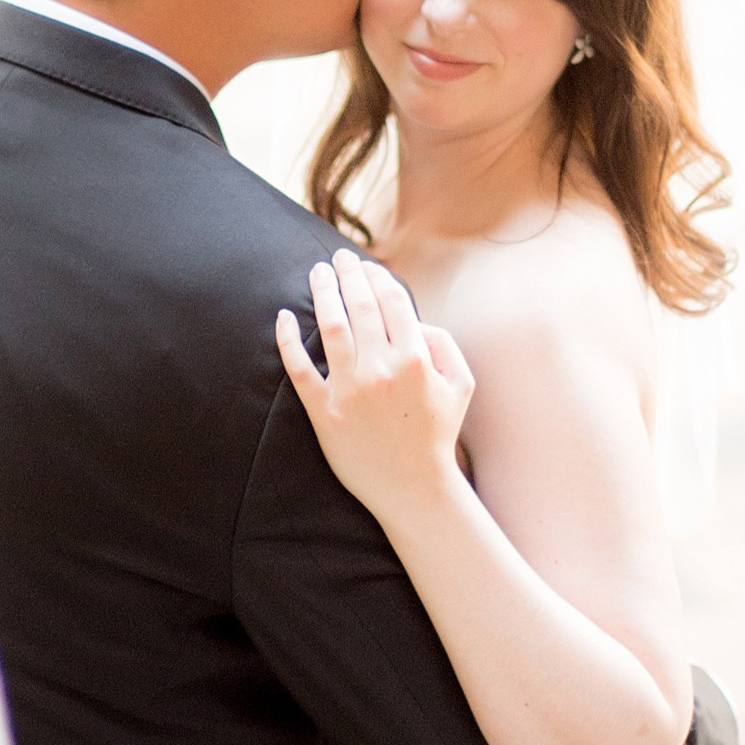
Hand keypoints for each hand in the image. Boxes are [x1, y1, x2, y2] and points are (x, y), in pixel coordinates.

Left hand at [276, 251, 474, 520]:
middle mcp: (380, 369)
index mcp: (415, 358)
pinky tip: (283, 316)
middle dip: (347, 272)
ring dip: (322, 291)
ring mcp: (349, 389)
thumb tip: (411, 319)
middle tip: (337, 257)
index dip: (377, 275)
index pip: (390, 300)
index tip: (366, 266)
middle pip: (358, 304)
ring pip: (330, 325)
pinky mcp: (323, 411)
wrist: (413, 488)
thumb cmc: (437, 434)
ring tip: (317, 273)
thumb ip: (443, 343)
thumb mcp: (460, 385)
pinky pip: (298, 368)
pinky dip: (287, 338)